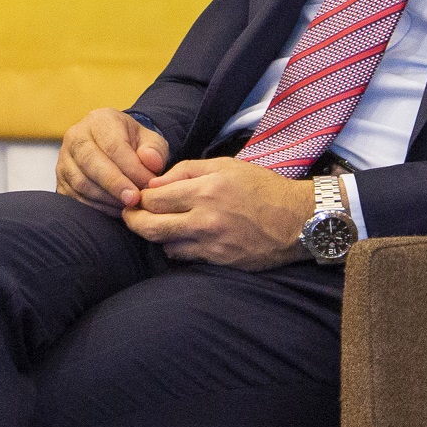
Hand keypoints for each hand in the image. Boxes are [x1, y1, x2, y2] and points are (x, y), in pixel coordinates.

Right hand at [57, 108, 169, 210]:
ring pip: (80, 182)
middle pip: (90, 161)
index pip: (113, 145)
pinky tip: (115, 209)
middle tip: (134, 199)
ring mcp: (64, 159)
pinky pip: (74, 197)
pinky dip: (96, 207)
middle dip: (115, 184)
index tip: (148, 184)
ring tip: (128, 206)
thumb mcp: (150, 141)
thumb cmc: (134, 145)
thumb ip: (154, 150)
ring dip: (106, 198)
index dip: (131, 167)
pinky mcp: (60, 180)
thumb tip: (151, 162)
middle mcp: (76, 136)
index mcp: (100, 120)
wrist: (113, 150)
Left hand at [122, 158, 316, 270]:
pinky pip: (185, 257)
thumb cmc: (262, 188)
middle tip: (130, 217)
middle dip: (134, 222)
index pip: (154, 199)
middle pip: (151, 227)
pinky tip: (182, 238)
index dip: (139, 199)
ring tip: (159, 226)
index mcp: (206, 190)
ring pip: (165, 245)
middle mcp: (205, 219)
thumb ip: (187, 170)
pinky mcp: (219, 261)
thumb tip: (155, 183)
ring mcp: (212, 243)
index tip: (136, 198)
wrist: (297, 220)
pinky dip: (177, 248)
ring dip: (157, 235)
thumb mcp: (226, 166)